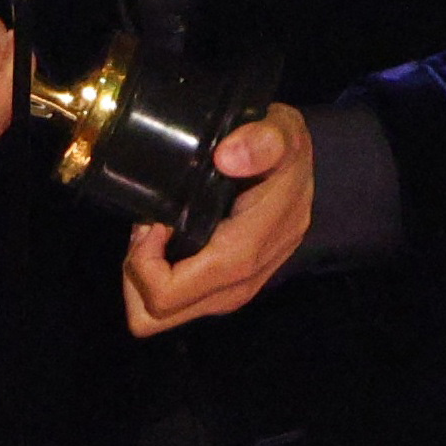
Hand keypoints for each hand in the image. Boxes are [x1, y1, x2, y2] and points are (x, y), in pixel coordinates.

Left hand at [121, 104, 314, 335]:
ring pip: (163, 314)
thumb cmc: (287, 153)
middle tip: (148, 226)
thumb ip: (262, 140)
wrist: (308, 172)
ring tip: (156, 229)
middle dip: (138, 272)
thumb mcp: (282, 131)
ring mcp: (235, 290)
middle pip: (158, 314)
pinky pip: (180, 301)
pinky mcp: (229, 288)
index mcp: (246, 251)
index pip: (173, 291)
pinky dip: (161, 273)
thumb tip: (227, 157)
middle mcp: (240, 282)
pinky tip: (169, 236)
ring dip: (147, 274)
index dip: (144, 261)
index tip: (153, 220)